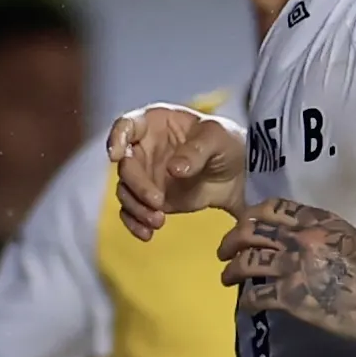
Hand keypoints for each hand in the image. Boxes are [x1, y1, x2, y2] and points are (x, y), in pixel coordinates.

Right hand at [109, 105, 246, 239]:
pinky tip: (147, 233)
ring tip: (158, 221)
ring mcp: (145, 174)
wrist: (239, 175)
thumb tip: (174, 169)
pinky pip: (133, 211)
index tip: (117, 156)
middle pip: (125, 165)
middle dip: (137, 186)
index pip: (127, 125)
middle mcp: (144, 147)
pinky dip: (135, 223)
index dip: (117, 138)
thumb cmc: (226, 143)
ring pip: (126, 191)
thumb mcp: (217, 138)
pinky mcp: (150, 198)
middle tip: (158, 202)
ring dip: (137, 208)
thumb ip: (196, 150)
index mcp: (155, 123)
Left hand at [219, 199, 355, 343]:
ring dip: (232, 269)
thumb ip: (325, 235)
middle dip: (232, 238)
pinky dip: (246, 301)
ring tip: (226, 276)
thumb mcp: (353, 238)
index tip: (245, 222)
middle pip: (251, 230)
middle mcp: (300, 237)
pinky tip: (245, 305)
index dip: (253, 213)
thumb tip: (310, 243)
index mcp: (318, 220)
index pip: (274, 206)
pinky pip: (256, 296)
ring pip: (247, 261)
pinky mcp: (290, 297)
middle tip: (224, 249)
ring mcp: (292, 266)